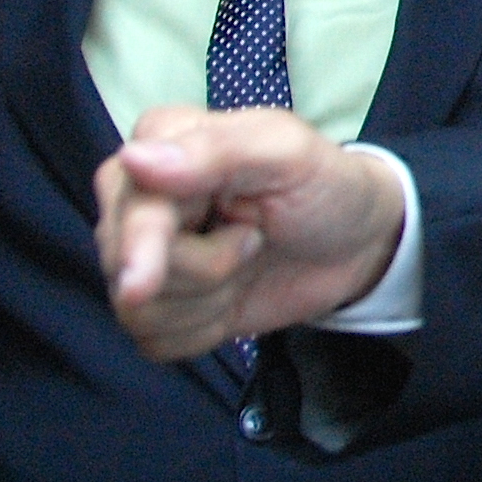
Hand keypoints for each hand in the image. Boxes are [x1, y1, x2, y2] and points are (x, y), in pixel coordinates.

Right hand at [95, 106, 404, 360]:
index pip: (127, 206)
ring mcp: (143, 253)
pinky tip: (234, 297)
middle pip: (125, 266)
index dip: (141, 247)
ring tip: (249, 259)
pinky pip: (156, 340)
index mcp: (161, 141)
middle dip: (203, 271)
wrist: (355, 243)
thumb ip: (217, 149)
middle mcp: (138, 196)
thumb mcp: (289, 152)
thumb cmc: (324, 185)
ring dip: (209, 301)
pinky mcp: (162, 303)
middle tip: (256, 241)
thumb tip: (133, 158)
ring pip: (139, 311)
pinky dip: (204, 329)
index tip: (142, 284)